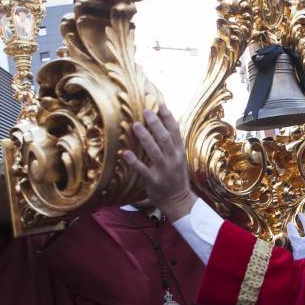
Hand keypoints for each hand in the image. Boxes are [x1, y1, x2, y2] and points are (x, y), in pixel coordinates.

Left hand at [121, 105, 196, 220]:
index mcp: (179, 152)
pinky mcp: (154, 181)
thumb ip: (172, 144)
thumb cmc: (175, 176)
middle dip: (156, 123)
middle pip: (165, 138)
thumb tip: (163, 123)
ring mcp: (164, 170)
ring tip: (135, 125)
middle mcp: (173, 159)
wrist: (178, 200)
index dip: (168, 117)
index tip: (160, 104)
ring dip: (145, 138)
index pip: (176, 131)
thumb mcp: (179, 158)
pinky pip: (143, 170)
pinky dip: (134, 162)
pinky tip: (125, 153)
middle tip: (146, 111)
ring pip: (155, 151)